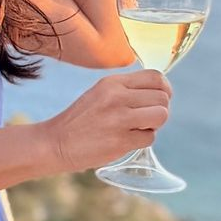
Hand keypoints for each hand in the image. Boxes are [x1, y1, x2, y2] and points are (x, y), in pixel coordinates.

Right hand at [46, 71, 169, 173]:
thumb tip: (160, 94)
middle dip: (158, 111)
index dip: (164, 90)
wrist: (56, 142)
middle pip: (162, 98)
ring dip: (154, 125)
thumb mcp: (101, 93)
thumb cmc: (82, 120)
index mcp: (113, 82)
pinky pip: (150, 138)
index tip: (158, 100)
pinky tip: (126, 140)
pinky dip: (142, 141)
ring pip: (161, 116)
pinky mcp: (121, 140)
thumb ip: (127, 90)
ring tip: (138, 128)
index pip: (156, 77)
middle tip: (144, 119)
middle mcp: (117, 96)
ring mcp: (120, 118)